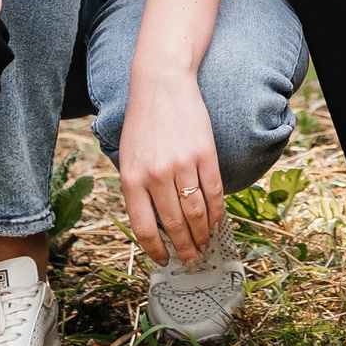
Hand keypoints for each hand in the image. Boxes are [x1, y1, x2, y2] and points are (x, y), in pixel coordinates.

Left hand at [117, 70, 224, 266]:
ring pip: (196, 212)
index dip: (157, 250)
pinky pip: (213, 192)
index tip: (165, 261)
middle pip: (174, 224)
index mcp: (132, 179)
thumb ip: (138, 190)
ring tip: (205, 245)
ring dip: (202, 234)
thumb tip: (156, 226)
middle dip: (185, 247)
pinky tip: (216, 222)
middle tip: (192, 260)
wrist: (161, 84)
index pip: (145, 227)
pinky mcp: (205, 153)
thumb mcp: (128, 158)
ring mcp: (183, 164)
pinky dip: (216, 212)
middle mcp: (156, 175)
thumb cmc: (142, 123)